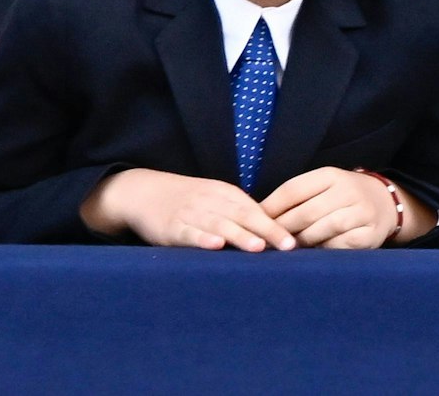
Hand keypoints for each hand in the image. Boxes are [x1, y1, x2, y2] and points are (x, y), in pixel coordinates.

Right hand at [79, 169, 295, 250]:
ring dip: (240, 235)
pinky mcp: (171, 227)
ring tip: (258, 247)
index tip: (295, 241)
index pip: (256, 210)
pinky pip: (189, 232)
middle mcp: (211, 202)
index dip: (275, 225)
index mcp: (226, 195)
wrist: (143, 192)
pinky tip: (215, 245)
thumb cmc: (187, 202)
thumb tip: (272, 236)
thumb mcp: (215, 202)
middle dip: (267, 230)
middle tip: (288, 245)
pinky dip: (202, 238)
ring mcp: (191, 213)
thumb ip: (239, 215)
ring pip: (220, 224)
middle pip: (244, 216)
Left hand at [260, 167, 425, 249]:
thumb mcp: (322, 187)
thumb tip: (258, 215)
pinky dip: (323, 251)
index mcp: (331, 175)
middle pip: (305, 213)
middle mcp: (348, 190)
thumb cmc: (342, 197)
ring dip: (301, 242)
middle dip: (282, 229)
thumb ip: (296, 198)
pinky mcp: (369, 234)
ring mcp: (361, 213)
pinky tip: (313, 255)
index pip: (292, 189)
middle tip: (265, 242)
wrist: (385, 203)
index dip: (270, 207)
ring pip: (321, 230)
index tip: (254, 221)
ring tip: (287, 250)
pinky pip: (338, 246)